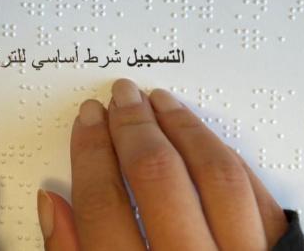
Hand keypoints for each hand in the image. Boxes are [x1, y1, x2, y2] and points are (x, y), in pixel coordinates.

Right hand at [37, 78, 288, 250]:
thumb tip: (53, 204)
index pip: (104, 204)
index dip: (91, 152)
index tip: (88, 121)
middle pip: (156, 177)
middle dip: (132, 127)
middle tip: (119, 99)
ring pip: (212, 172)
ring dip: (180, 127)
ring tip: (158, 103)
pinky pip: (251, 190)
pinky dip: (222, 154)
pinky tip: (199, 135)